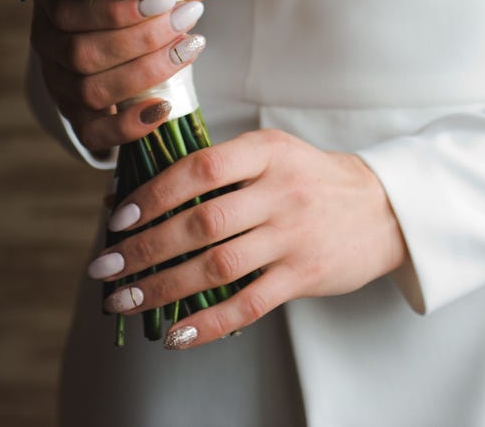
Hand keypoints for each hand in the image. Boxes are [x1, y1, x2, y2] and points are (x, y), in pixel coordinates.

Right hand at [30, 0, 221, 152]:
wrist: (102, 38)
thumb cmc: (123, 6)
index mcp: (52, 4)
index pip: (72, 10)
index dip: (121, 9)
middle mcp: (47, 45)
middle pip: (83, 53)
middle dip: (143, 39)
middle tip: (186, 21)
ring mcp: (57, 83)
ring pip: (90, 90)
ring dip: (145, 73)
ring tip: (187, 51)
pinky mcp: (74, 116)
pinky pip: (91, 132)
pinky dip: (127, 126)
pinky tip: (164, 107)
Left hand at [88, 129, 409, 348]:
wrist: (381, 208)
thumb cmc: (309, 178)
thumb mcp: (269, 153)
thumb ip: (214, 169)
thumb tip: (133, 196)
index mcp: (265, 150)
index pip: (200, 169)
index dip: (153, 195)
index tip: (117, 220)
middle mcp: (280, 190)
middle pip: (201, 222)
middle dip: (145, 249)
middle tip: (103, 268)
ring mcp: (293, 234)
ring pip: (218, 266)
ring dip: (164, 288)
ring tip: (125, 301)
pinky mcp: (305, 274)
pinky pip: (249, 304)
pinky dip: (209, 323)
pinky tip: (175, 334)